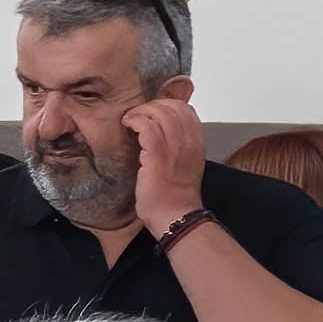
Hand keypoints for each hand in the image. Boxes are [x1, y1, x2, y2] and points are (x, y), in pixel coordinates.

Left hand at [123, 79, 207, 225]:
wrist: (175, 216)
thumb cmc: (174, 197)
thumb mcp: (182, 166)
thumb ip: (177, 148)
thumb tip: (160, 135)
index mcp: (196, 143)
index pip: (186, 109)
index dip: (166, 105)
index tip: (150, 113)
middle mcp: (189, 141)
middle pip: (174, 105)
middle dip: (151, 105)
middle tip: (137, 115)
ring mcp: (175, 146)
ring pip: (161, 112)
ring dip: (141, 111)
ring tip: (130, 120)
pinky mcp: (158, 154)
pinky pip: (148, 126)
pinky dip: (135, 119)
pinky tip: (126, 125)